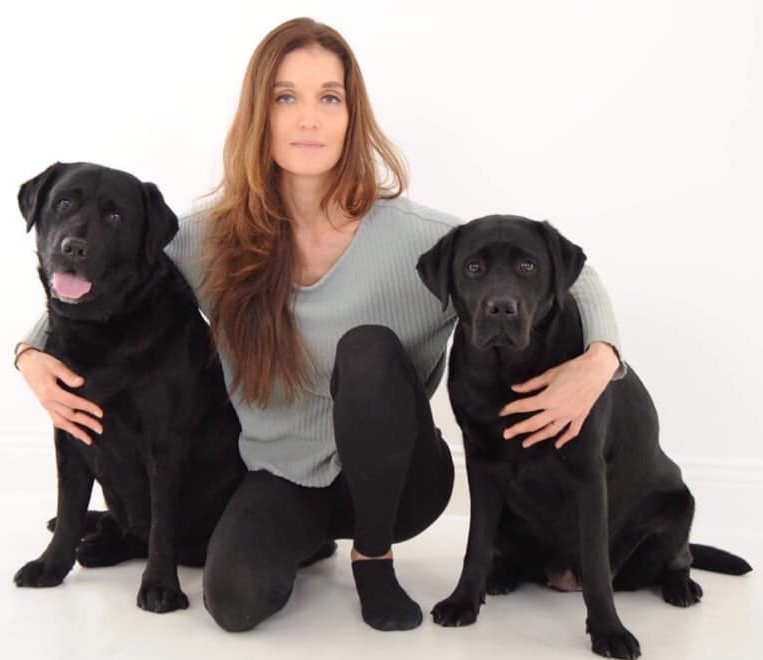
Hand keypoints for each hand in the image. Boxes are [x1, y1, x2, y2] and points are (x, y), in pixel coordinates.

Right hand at [16, 345, 102, 444]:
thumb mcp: (56, 365)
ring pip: (62, 422)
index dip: (88, 408)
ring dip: (76, 431)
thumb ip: (68, 375)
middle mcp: (48, 402)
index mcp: (51, 392)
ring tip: (88, 439)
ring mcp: (46, 405)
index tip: (100, 413)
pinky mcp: (46, 406)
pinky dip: (66, 428)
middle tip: (100, 429)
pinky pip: (56, 420)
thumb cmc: (42, 363)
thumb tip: (80, 382)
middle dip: (86, 423)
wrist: (27, 363)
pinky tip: (75, 432)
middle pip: (70, 415)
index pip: (73, 403)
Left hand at [499, 342, 618, 448]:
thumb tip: (515, 388)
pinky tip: (556, 445)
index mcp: (549, 398)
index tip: (502, 412)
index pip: (525, 406)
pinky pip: (571, 431)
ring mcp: (570, 415)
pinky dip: (564, 439)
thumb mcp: (549, 374)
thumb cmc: (573, 369)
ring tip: (525, 443)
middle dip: (518, 429)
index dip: (511, 409)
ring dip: (537, 438)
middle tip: (506, 434)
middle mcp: (558, 410)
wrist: (596, 370)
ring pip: (551, 431)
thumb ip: (531, 384)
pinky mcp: (580, 416)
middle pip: (534, 423)